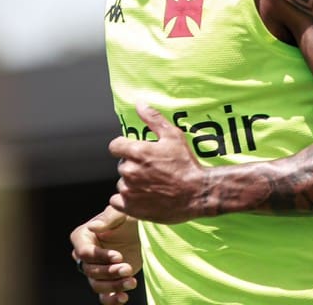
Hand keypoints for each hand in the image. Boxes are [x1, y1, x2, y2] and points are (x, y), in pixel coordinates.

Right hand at [70, 206, 141, 303]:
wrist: (143, 230)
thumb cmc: (129, 217)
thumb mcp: (120, 213)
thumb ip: (107, 219)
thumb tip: (92, 227)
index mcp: (83, 237)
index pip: (84, 252)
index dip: (100, 256)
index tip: (118, 256)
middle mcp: (86, 255)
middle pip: (90, 271)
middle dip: (109, 272)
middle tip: (127, 268)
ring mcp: (97, 269)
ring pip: (97, 285)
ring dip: (113, 286)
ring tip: (131, 281)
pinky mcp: (109, 281)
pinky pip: (104, 296)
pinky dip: (112, 299)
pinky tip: (123, 297)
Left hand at [108, 102, 206, 222]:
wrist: (197, 193)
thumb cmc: (186, 164)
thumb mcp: (173, 136)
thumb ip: (153, 118)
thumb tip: (139, 103)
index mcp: (137, 152)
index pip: (115, 146)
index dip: (124, 147)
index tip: (136, 152)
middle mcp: (129, 171)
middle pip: (122, 165)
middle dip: (133, 166)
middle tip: (152, 170)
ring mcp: (129, 191)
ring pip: (122, 183)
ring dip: (132, 183)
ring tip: (152, 184)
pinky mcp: (131, 208)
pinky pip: (117, 201)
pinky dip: (126, 200)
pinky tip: (142, 197)